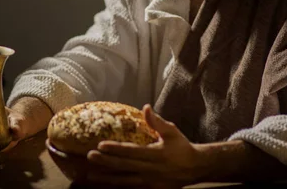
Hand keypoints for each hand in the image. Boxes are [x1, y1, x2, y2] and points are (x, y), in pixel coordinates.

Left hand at [87, 104, 203, 187]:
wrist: (196, 169)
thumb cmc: (182, 147)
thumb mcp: (172, 132)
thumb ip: (157, 122)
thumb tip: (146, 107)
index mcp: (156, 154)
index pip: (132, 151)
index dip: (116, 148)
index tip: (100, 145)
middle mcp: (151, 169)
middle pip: (124, 166)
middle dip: (106, 162)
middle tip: (90, 157)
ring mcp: (150, 182)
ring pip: (125, 180)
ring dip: (107, 178)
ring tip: (90, 176)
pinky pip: (131, 188)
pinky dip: (118, 186)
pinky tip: (106, 184)